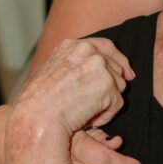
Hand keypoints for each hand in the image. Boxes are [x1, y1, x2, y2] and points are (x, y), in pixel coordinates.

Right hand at [10, 37, 134, 139]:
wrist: (35, 117)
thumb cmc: (36, 102)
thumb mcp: (51, 72)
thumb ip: (72, 65)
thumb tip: (95, 71)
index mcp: (72, 45)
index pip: (105, 47)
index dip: (118, 60)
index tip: (127, 72)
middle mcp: (88, 50)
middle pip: (115, 67)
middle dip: (111, 86)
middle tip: (94, 104)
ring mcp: (99, 66)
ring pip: (119, 86)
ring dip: (106, 102)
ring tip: (83, 112)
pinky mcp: (108, 85)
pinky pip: (117, 104)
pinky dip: (105, 116)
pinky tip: (87, 119)